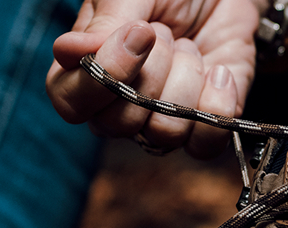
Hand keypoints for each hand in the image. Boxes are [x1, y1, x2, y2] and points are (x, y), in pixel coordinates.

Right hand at [47, 0, 264, 157]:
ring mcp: (161, 119)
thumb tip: (69, 52)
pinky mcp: (204, 125)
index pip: (71, 104)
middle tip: (164, 32)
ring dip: (185, 81)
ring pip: (164, 133)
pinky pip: (205, 145)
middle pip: (119, 124)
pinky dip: (217, 107)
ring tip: (189, 48)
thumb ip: (104, 23)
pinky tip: (219, 72)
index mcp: (86, 71)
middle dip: (152, 71)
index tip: (138, 34)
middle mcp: (119, 105)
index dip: (101, 79)